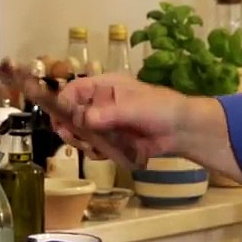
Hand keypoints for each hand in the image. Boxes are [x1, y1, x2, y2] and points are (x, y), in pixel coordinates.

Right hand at [54, 74, 189, 164]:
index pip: (75, 89)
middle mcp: (101, 103)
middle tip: (73, 138)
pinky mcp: (112, 141)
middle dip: (70, 127)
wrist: (182, 130)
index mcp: (105, 87)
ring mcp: (106, 123)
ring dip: (83, 142)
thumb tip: (84, 120)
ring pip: (81, 132)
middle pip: (73, 113)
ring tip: (94, 148)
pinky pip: (95, 146)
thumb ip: (109, 113)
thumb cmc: (161, 109)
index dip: (63, 102)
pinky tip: (104, 154)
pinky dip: (95, 152)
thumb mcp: (135, 107)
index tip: (58, 119)